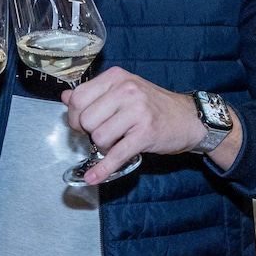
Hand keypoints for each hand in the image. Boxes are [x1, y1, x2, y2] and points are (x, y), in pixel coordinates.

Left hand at [62, 68, 238, 184]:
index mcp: (117, 77)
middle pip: (86, 119)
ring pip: (98, 137)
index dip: (74, 116)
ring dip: (103, 146)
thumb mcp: (124, 91)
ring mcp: (137, 111)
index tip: (82, 124)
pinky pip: (116, 155)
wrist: (189, 118)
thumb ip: (95, 94)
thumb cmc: (154, 105)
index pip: (78, 98)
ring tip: (117, 141)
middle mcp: (126, 90)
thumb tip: (65, 98)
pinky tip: (94, 177)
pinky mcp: (145, 134)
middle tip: (102, 134)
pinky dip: (103, 169)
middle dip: (88, 133)